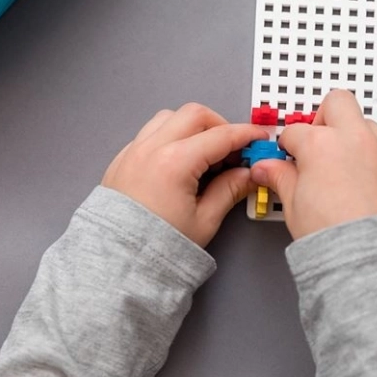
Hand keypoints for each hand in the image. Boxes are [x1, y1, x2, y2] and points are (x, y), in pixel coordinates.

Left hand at [102, 104, 268, 246]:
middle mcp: (151, 149)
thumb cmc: (158, 247)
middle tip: (232, 149)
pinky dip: (169, 137)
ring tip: (204, 154)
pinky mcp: (121, 160)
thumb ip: (230, 189)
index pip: (221, 136)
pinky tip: (180, 161)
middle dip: (219, 125)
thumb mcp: (205, 220)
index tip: (259, 138)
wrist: (117, 263)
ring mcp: (133, 151)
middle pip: (195, 114)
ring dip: (191, 127)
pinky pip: (149, 133)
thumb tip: (247, 173)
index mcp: (175, 163)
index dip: (246, 135)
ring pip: (169, 117)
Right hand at [250, 90, 376, 239]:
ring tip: (346, 170)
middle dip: (326, 117)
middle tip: (320, 143)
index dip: (288, 146)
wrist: (371, 263)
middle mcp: (356, 141)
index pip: (296, 131)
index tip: (288, 158)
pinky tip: (370, 192)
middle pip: (338, 103)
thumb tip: (267, 168)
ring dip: (355, 139)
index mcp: (321, 145)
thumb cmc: (331, 238)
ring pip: (369, 127)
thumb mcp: (294, 207)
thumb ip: (281, 178)